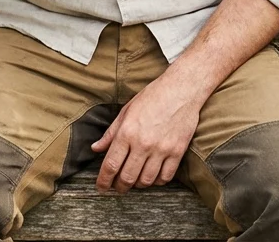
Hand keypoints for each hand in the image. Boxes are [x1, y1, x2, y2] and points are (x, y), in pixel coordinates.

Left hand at [92, 75, 201, 193]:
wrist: (182, 89)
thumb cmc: (153, 96)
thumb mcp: (127, 111)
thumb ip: (111, 133)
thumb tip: (96, 148)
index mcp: (127, 132)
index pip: (111, 165)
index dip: (103, 181)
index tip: (101, 187)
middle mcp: (143, 143)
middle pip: (127, 177)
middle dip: (119, 187)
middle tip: (117, 188)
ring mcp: (161, 149)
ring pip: (146, 180)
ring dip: (138, 185)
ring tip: (135, 181)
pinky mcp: (177, 152)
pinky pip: (165, 177)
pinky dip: (157, 181)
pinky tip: (153, 176)